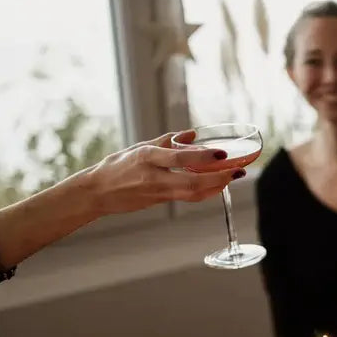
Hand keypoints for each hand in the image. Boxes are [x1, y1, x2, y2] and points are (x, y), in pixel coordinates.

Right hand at [77, 130, 244, 216]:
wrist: (98, 193)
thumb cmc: (117, 166)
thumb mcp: (140, 146)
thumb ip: (168, 141)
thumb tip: (193, 134)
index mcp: (146, 157)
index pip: (179, 158)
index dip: (202, 157)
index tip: (222, 153)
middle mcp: (153, 176)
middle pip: (192, 182)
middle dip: (219, 178)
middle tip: (239, 170)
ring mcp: (157, 192)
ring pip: (193, 193)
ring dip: (216, 186)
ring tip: (233, 176)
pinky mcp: (160, 202)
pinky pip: (188, 197)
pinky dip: (206, 192)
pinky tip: (218, 185)